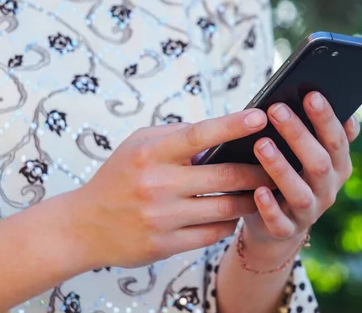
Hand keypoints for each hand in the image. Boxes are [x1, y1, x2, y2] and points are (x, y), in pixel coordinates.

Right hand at [71, 109, 273, 268]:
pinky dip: (229, 222)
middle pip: (225, 175)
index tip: (261, 117)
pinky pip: (213, 232)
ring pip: (226, 207)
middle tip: (278, 165)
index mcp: (151, 153)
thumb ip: (176, 135)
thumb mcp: (138, 145)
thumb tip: (221, 132)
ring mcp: (162, 217)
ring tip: (263, 191)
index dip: (233, 125)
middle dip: (257, 171)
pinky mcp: (166, 244)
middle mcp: (157, 184)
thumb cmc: (118, 178)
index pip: (200, 134)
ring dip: (250, 199)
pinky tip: (233, 214)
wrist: (83, 226)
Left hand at [243, 92, 359, 246]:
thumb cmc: (291, 175)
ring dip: (281, 168)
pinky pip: (280, 222)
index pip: (336, 140)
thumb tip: (328, 100)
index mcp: (337, 166)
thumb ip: (318, 132)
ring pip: (300, 193)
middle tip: (276, 110)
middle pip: (319, 162)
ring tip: (261, 144)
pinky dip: (269, 208)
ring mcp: (308, 213)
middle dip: (299, 135)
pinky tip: (257, 191)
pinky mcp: (286, 231)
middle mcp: (327, 189)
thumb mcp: (307, 154)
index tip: (310, 94)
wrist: (278, 225)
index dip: (325, 118)